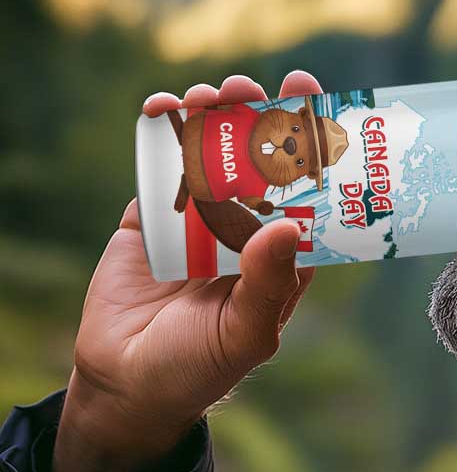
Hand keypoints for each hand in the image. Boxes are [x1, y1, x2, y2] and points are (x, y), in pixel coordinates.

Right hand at [52, 71, 322, 471]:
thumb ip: (269, 283)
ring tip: (211, 95)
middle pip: (260, 162)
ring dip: (213, 116)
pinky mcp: (152, 216)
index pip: (307, 193)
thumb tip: (290, 225)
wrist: (126, 383)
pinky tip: (164, 108)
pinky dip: (161, 131)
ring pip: (212, 154)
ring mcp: (199, 220)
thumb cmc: (199, 367)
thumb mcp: (246, 333)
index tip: (315, 101)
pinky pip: (160, 165)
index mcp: (282, 255)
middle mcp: (246, 230)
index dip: (313, 148)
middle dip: (260, 118)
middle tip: (257, 87)